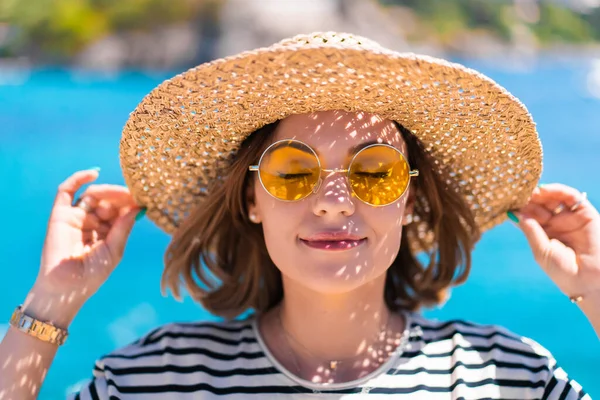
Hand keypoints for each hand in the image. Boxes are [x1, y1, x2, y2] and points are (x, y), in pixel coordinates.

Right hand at [27, 169, 141, 323]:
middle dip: (121, 196)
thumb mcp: (114, 249)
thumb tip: (138, 206)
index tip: (144, 198)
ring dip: (106, 191)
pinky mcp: (60, 214)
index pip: (122, 210)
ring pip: (93, 194)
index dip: (131, 202)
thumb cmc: (92, 274)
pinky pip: (67, 191)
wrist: (66, 288)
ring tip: (116, 194)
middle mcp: (94, 221)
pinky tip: (94, 173)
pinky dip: (79, 178)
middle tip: (132, 194)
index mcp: (109, 231)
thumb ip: (124, 227)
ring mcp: (77, 216)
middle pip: (109, 200)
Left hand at [512, 183, 599, 300]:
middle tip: (517, 193)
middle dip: (528, 198)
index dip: (519, 208)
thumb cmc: (564, 272)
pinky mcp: (585, 213)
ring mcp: (570, 218)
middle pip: (539, 204)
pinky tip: (545, 190)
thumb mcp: (541, 251)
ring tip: (529, 191)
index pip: (529, 216)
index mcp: (543, 234)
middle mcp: (556, 224)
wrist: (590, 281)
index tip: (507, 202)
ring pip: (553, 198)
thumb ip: (530, 231)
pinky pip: (571, 197)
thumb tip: (514, 214)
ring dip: (541, 192)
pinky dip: (558, 190)